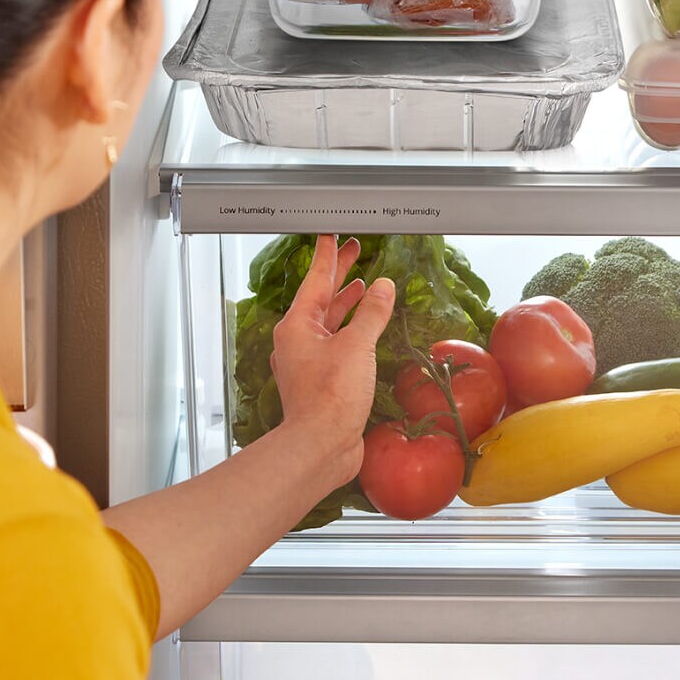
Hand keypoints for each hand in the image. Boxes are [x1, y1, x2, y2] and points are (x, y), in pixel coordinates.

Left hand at [269, 235, 394, 491]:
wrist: (321, 446)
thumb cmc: (330, 397)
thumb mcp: (356, 346)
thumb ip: (371, 313)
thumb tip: (383, 287)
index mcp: (297, 326)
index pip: (314, 279)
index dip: (326, 255)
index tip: (331, 234)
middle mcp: (298, 341)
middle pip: (320, 298)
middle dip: (338, 274)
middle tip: (353, 251)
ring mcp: (308, 362)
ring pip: (328, 322)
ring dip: (345, 303)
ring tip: (362, 286)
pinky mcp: (322, 381)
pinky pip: (337, 344)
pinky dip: (351, 330)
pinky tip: (365, 329)